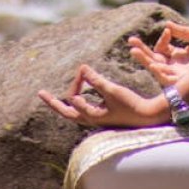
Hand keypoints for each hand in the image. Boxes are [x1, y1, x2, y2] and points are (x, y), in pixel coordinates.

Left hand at [38, 63, 166, 128]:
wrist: (148, 117)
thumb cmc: (130, 105)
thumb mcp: (112, 91)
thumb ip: (96, 81)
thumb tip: (82, 68)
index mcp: (91, 116)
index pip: (73, 99)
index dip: (76, 82)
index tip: (84, 69)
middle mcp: (91, 119)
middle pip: (67, 113)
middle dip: (54, 103)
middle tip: (41, 93)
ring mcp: (97, 118)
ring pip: (75, 113)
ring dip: (65, 104)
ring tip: (54, 98)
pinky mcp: (104, 115)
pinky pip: (85, 110)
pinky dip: (79, 102)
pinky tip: (80, 95)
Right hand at [128, 22, 188, 86]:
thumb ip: (182, 32)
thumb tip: (166, 25)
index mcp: (181, 58)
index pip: (164, 49)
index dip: (163, 39)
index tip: (168, 31)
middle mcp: (176, 68)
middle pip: (155, 59)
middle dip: (143, 51)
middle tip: (131, 41)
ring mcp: (177, 76)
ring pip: (155, 68)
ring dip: (144, 58)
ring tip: (133, 49)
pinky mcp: (179, 83)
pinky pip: (163, 77)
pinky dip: (154, 69)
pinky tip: (148, 60)